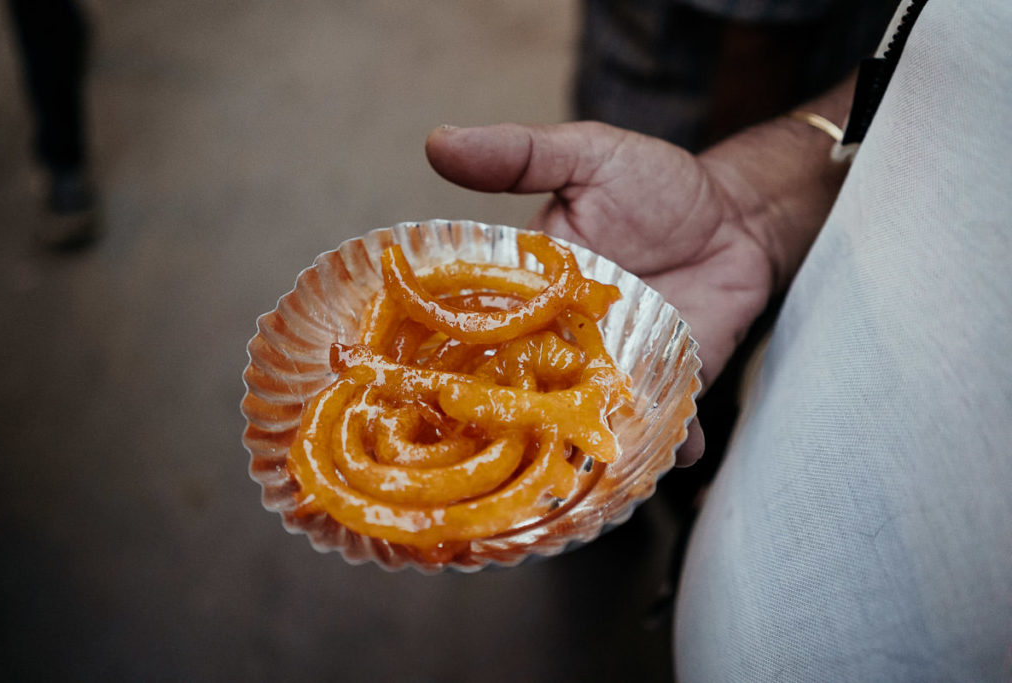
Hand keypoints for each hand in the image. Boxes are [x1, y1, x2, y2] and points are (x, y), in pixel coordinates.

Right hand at [426, 122, 776, 465]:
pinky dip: (667, 447)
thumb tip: (436, 142)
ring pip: (587, 420)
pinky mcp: (667, 385)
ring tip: (580, 474)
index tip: (431, 384)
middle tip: (504, 445)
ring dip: (584, 445)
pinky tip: (673, 456)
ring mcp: (614, 370)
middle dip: (516, 419)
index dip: (454, 358)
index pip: (480, 332)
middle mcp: (563, 342)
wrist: (736, 215)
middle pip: (528, 391)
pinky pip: (661, 426)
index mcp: (529, 294)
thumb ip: (518, 155)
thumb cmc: (656, 185)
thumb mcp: (585, 157)